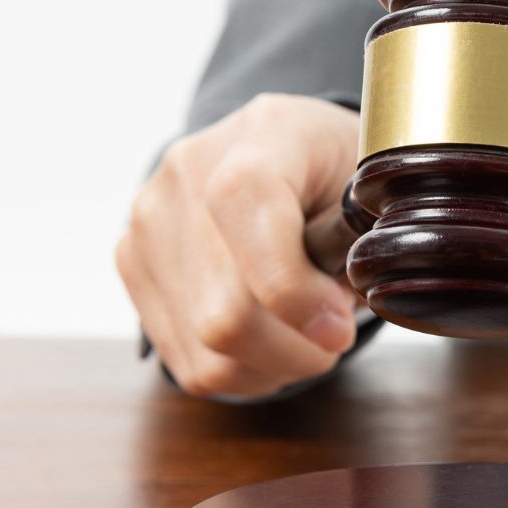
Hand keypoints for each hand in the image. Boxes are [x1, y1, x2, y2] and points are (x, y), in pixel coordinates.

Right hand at [116, 93, 360, 398]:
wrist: (278, 150)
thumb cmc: (338, 170)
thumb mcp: (373, 185)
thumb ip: (364, 239)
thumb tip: (333, 317)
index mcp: (262, 135)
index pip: (243, 205)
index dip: (292, 288)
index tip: (339, 327)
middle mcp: (187, 174)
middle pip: (225, 308)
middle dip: (298, 347)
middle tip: (335, 336)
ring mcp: (149, 222)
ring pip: (207, 347)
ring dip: (275, 365)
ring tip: (306, 336)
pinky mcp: (133, 265)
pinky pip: (189, 361)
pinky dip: (246, 371)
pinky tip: (273, 342)